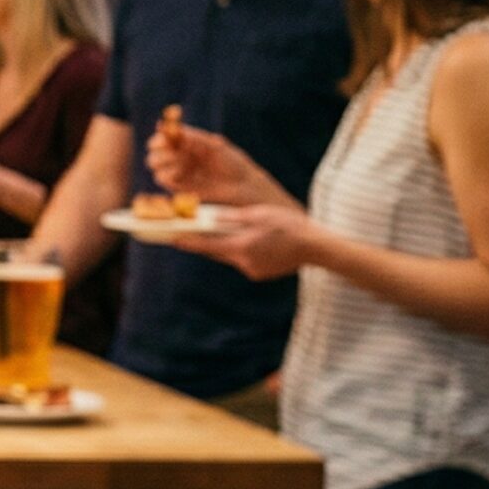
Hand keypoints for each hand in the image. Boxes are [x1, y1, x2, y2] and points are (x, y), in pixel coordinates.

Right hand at [147, 121, 269, 203]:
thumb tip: (168, 126)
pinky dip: (167, 174)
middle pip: (153, 152)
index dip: (159, 138)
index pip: (161, 138)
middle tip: (176, 154)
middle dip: (160, 152)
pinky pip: (162, 179)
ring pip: (153, 165)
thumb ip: (191, 137)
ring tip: (183, 164)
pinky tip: (182, 173)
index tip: (165, 140)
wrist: (242, 185)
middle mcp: (179, 157)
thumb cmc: (231, 161)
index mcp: (186, 143)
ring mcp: (178, 172)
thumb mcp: (214, 145)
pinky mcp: (178, 187)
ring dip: (164, 162)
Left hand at [171, 202, 314, 279]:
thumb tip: (211, 216)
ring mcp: (252, 270)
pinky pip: (243, 261)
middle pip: (216, 252)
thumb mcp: (259, 214)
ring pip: (230, 257)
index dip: (188, 242)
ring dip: (225, 246)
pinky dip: (241, 252)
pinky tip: (249, 242)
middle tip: (190, 232)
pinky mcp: (259, 274)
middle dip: (205, 242)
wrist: (315, 246)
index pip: (208, 245)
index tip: (172, 239)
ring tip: (224, 233)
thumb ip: (233, 217)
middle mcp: (244, 262)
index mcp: (242, 246)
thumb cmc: (289, 225)